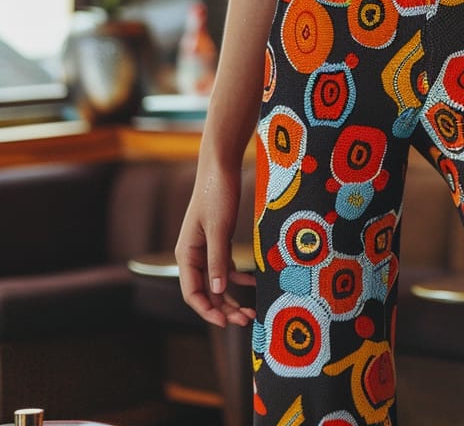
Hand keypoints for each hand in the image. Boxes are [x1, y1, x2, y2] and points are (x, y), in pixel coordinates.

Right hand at [175, 163, 255, 327]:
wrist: (221, 165)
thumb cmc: (217, 194)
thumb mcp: (218, 228)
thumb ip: (217, 259)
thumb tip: (216, 291)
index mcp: (186, 254)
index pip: (191, 293)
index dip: (207, 311)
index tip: (226, 323)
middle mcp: (192, 254)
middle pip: (206, 291)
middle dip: (224, 309)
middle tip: (246, 321)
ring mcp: (205, 248)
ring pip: (216, 282)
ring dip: (232, 297)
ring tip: (250, 311)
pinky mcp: (217, 239)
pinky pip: (224, 266)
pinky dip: (237, 277)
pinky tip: (252, 282)